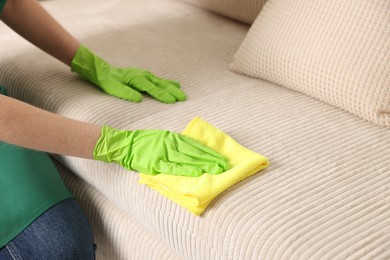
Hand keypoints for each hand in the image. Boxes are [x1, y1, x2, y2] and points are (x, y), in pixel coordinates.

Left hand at [71, 45, 185, 102]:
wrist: (103, 71)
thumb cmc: (108, 82)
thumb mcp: (114, 89)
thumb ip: (127, 93)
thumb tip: (139, 99)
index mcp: (138, 79)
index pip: (154, 89)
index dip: (163, 96)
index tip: (173, 101)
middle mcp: (144, 76)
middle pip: (161, 85)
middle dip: (173, 92)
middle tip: (183, 98)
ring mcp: (145, 75)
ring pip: (162, 82)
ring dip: (172, 87)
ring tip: (181, 92)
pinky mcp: (144, 76)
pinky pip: (158, 80)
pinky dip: (167, 83)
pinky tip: (173, 85)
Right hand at [93, 126, 228, 175]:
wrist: (125, 144)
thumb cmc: (144, 142)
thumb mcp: (162, 137)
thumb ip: (176, 143)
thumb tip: (193, 150)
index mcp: (173, 137)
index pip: (196, 146)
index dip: (209, 153)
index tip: (221, 158)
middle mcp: (171, 143)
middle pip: (195, 153)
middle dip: (210, 159)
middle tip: (224, 166)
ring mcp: (164, 152)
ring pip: (188, 159)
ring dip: (203, 164)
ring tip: (216, 169)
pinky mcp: (156, 162)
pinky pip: (173, 167)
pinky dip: (186, 169)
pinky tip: (197, 172)